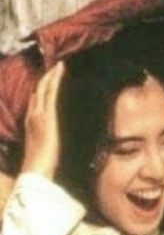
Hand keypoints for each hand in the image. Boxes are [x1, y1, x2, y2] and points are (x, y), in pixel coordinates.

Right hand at [21, 62, 64, 178]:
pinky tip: (60, 70)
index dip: (42, 88)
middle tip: (56, 65)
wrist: (36, 169)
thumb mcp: (45, 147)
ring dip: (51, 75)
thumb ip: (48, 138)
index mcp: (32, 122)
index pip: (36, 100)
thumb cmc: (42, 163)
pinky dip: (54, 79)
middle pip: (38, 90)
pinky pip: (50, 92)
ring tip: (59, 65)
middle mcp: (33, 115)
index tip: (50, 79)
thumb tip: (55, 135)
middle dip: (47, 77)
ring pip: (44, 88)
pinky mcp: (47, 115)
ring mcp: (38, 114)